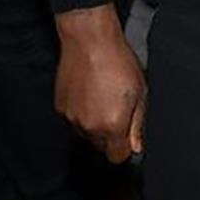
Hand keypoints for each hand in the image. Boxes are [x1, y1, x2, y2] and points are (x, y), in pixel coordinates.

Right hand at [54, 5, 145, 163]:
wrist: (89, 42)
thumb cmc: (119, 63)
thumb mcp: (140, 92)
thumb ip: (137, 124)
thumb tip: (135, 147)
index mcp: (111, 125)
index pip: (116, 157)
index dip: (124, 149)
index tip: (129, 137)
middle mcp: (88, 127)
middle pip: (100, 146)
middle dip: (110, 136)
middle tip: (118, 111)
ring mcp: (71, 118)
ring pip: (86, 133)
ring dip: (94, 124)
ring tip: (102, 98)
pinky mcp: (60, 107)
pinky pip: (73, 119)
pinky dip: (81, 112)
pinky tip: (89, 93)